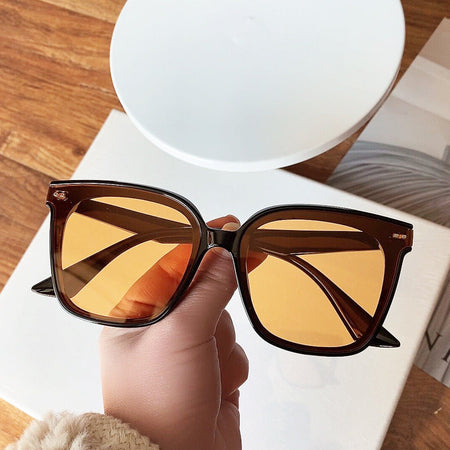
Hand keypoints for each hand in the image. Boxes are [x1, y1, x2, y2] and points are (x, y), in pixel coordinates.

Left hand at [99, 215, 247, 449]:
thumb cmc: (161, 401)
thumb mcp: (181, 332)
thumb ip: (206, 288)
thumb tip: (224, 254)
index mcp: (138, 313)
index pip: (173, 263)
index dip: (203, 244)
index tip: (230, 226)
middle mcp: (161, 328)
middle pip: (206, 290)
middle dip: (214, 313)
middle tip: (205, 334)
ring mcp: (187, 349)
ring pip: (225, 320)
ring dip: (222, 344)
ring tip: (205, 372)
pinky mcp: (210, 367)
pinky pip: (234, 348)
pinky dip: (231, 364)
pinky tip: (216, 385)